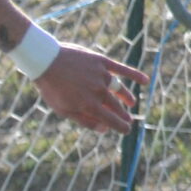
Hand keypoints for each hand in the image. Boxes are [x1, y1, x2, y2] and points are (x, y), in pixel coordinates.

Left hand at [34, 44, 149, 135]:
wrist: (45, 61)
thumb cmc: (52, 88)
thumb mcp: (63, 109)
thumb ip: (85, 120)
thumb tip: (104, 129)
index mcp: (89, 106)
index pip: (111, 120)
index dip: (121, 126)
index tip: (126, 130)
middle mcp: (98, 91)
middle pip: (116, 106)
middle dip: (123, 114)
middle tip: (128, 119)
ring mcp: (101, 76)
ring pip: (119, 89)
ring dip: (126, 97)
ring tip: (131, 102)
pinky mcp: (102, 62)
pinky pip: (122, 69)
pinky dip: (135, 75)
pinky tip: (145, 81)